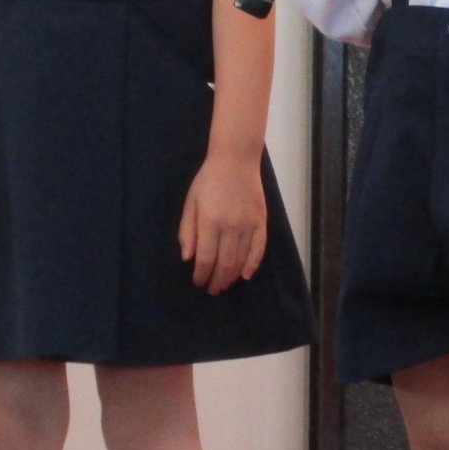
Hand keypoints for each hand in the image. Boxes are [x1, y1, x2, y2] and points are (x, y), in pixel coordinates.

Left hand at [180, 152, 268, 293]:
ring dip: (232, 276)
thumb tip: (188, 258)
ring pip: (241, 259)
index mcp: (209, 221)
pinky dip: (253, 264)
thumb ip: (187, 230)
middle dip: (217, 280)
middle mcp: (230, 226)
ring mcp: (248, 224)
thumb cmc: (208, 180)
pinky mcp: (261, 221)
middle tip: (212, 289)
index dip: (201, 274)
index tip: (198, 282)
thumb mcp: (191, 202)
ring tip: (225, 285)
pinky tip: (246, 275)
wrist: (236, 160)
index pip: (205, 258)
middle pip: (224, 262)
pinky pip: (259, 248)